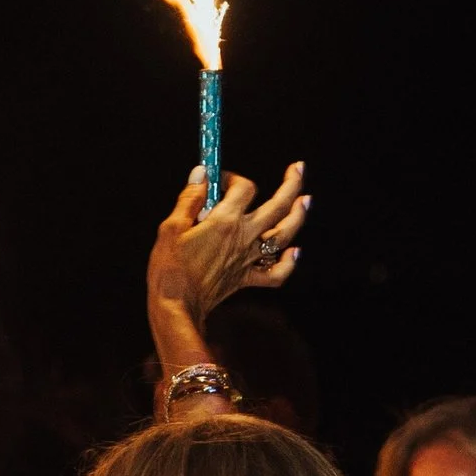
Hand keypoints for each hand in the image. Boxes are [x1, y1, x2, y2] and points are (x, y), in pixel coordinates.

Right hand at [147, 163, 309, 338]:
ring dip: (299, 216)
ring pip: (284, 235)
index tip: (220, 178)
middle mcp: (244, 237)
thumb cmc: (170, 267)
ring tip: (306, 201)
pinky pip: (276, 272)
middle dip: (291, 184)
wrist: (176, 306)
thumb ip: (190, 198)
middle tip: (298, 169)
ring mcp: (249, 258)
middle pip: (278, 205)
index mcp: (226, 221)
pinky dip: (289, 262)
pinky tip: (294, 251)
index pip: (244, 188)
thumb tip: (201, 173)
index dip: (234, 177)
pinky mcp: (247, 278)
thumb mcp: (172, 227)